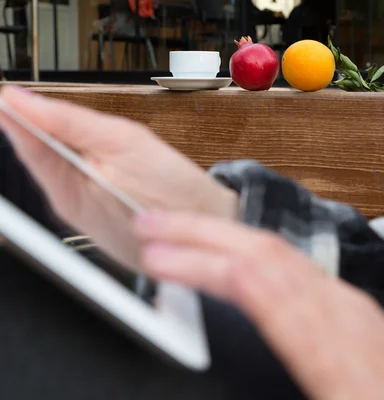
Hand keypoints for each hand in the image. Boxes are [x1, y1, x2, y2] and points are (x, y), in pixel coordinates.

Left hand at [0, 86, 237, 269]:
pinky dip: (90, 162)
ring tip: (104, 140)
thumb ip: (69, 123)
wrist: (206, 223)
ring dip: (72, 144)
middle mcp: (67, 206)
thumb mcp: (125, 143)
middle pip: (41, 154)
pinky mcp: (99, 216)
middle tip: (80, 117)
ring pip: (63, 166)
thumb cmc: (175, 190)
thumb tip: (19, 102)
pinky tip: (111, 160)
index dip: (18, 112)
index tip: (17, 93)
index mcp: (66, 191)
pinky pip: (82, 180)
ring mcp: (83, 214)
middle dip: (50, 128)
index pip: (24, 143)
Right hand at [133, 211, 383, 399]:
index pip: (256, 282)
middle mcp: (344, 314)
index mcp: (335, 349)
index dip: (200, 259)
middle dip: (201, 230)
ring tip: (183, 235)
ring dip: (226, 238)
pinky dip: (257, 254)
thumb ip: (279, 382)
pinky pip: (302, 269)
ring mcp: (356, 307)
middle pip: (263, 251)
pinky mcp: (362, 312)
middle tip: (150, 223)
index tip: (153, 251)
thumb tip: (230, 385)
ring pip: (282, 253)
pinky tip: (242, 260)